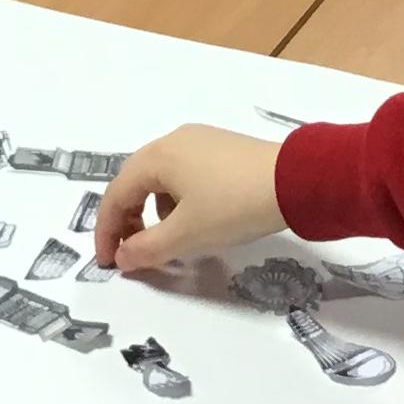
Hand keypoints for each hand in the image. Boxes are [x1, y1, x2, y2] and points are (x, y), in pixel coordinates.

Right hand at [94, 123, 285, 273]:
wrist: (296, 181)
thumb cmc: (233, 206)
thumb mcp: (186, 235)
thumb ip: (147, 249)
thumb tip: (122, 257)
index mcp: (156, 156)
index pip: (116, 195)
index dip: (107, 232)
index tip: (108, 263)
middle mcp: (173, 141)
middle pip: (135, 182)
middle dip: (127, 220)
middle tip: (130, 252)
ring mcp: (200, 141)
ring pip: (161, 178)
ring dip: (153, 211)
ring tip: (168, 239)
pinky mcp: (223, 148)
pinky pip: (185, 174)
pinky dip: (177, 200)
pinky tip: (197, 218)